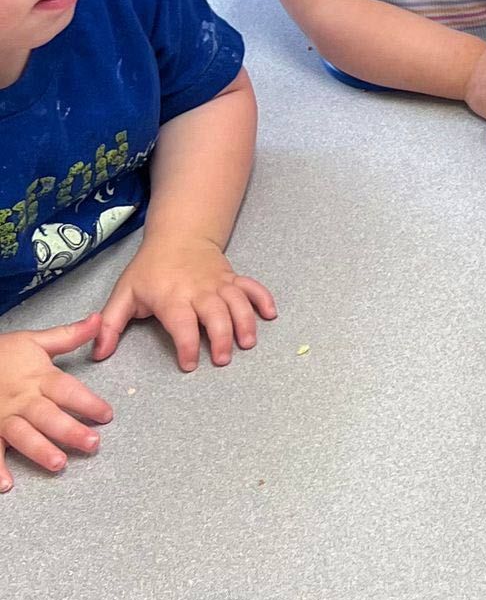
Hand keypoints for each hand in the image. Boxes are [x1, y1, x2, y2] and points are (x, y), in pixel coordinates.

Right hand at [0, 316, 111, 489]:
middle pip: (48, 416)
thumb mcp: (34, 341)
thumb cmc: (2, 354)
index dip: (88, 402)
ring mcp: (3, 416)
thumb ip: (68, 335)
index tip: (107, 414)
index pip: (67, 390)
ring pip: (23, 435)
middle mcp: (22, 399)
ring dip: (40, 450)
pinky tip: (6, 484)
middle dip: (70, 430)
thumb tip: (98, 319)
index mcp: (38, 378)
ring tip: (58, 463)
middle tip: (92, 444)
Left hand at [96, 239, 276, 372]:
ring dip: (245, 323)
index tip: (189, 364)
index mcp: (171, 296)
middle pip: (216, 314)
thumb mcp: (124, 294)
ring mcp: (219, 282)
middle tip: (223, 359)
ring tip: (247, 343)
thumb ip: (110, 325)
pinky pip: (252, 287)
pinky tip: (270, 315)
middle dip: (222, 338)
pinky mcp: (232, 278)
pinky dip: (263, 300)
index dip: (187, 345)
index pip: (182, 323)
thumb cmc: (149, 269)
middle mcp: (198, 290)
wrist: (178, 235)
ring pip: (237, 302)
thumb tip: (99, 354)